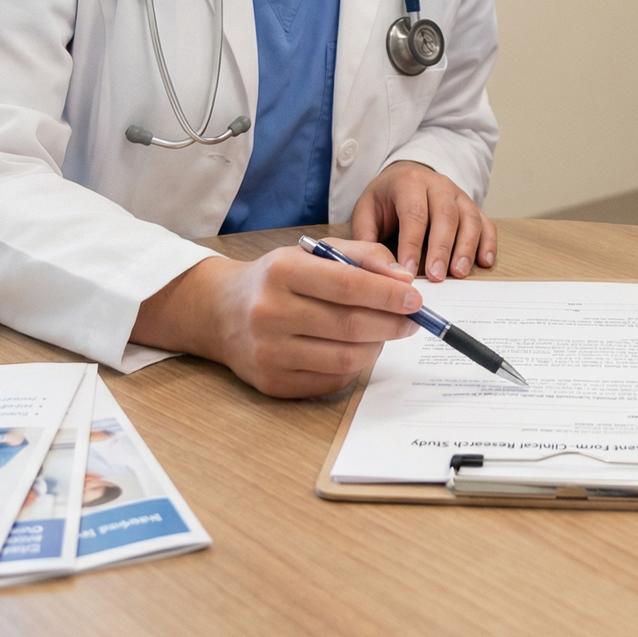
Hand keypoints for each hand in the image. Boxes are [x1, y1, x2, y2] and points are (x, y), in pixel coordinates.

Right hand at [133, 243, 422, 398]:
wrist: (221, 312)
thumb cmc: (278, 278)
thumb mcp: (315, 252)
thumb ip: (364, 256)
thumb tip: (403, 280)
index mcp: (282, 272)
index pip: (348, 285)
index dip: (388, 294)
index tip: (416, 298)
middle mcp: (270, 313)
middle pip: (350, 325)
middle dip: (391, 324)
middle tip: (411, 321)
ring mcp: (269, 353)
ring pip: (344, 359)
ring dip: (376, 347)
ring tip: (384, 333)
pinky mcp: (271, 384)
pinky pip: (330, 382)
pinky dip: (354, 368)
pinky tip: (357, 350)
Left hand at [350, 160, 496, 280]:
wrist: (407, 175)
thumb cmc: (386, 198)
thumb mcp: (367, 209)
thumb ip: (366, 235)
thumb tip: (370, 267)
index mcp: (409, 183)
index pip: (414, 214)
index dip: (412, 244)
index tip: (408, 272)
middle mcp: (438, 185)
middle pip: (445, 215)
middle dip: (442, 248)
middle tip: (436, 277)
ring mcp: (458, 194)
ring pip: (469, 218)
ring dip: (466, 247)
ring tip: (459, 273)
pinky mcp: (472, 206)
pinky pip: (486, 222)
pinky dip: (488, 242)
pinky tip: (484, 262)